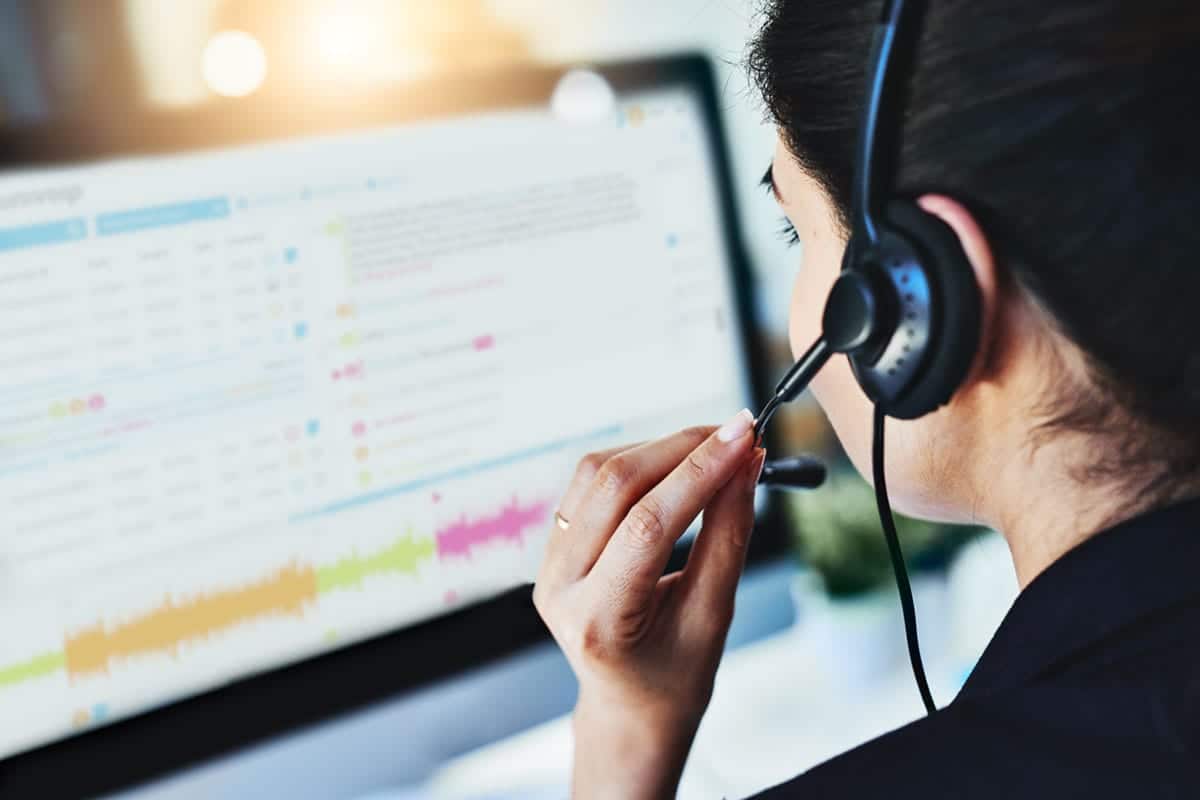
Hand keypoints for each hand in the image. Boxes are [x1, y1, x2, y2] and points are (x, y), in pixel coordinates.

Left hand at [534, 410, 764, 798]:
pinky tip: (676, 465)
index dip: (700, 473)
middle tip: (738, 433)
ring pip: (597, 474)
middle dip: (682, 449)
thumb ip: (728, 535)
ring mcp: (547, 564)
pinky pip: (589, 483)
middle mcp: (559, 587)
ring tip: (713, 448)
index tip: (745, 437)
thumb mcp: (713, 614)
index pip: (647, 526)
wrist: (630, 704)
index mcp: (598, 621)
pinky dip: (638, 462)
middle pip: (615, 487)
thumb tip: (745, 463)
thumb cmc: (676, 674)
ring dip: (659, 449)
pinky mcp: (553, 545)